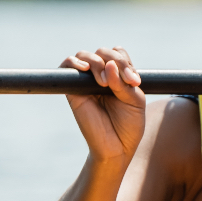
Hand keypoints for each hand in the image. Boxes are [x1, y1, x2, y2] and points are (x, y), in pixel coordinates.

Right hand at [63, 46, 145, 164]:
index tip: (134, 82)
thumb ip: (123, 83)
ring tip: (105, 83)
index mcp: (118, 75)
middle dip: (114, 61)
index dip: (125, 62)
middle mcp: (101, 75)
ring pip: (85, 56)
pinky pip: (67, 67)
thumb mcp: (135, 101)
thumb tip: (108, 64)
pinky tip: (86, 69)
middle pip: (103, 52)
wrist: (117, 148)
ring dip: (97, 63)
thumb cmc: (128, 125)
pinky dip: (74, 62)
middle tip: (124, 81)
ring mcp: (86, 82)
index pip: (118, 53)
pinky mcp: (73, 90)